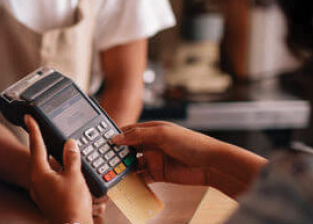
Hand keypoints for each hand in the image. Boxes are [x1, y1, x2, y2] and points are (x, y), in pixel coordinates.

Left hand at [25, 115, 92, 223]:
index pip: (36, 146)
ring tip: (61, 155)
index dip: (33, 130)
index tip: (29, 118)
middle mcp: (37, 183)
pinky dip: (57, 174)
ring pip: (45, 171)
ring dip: (52, 161)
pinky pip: (51, 182)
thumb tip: (70, 144)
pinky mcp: (47, 201)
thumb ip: (71, 157)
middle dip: (44, 146)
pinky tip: (66, 175)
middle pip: (39, 158)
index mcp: (39, 173)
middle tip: (45, 133)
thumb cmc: (72, 206)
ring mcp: (41, 193)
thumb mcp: (74, 176)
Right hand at [111, 121, 266, 196]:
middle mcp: (151, 144)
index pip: (128, 131)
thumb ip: (139, 135)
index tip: (102, 142)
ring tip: (112, 172)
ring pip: (133, 163)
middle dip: (117, 154)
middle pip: (128, 148)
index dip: (116, 136)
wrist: (210, 164)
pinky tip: (125, 182)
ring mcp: (154, 159)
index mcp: (152, 130)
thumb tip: (118, 137)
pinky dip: (133, 180)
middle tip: (104, 160)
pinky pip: (142, 177)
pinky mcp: (158, 174)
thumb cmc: (192, 143)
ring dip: (124, 168)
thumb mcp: (163, 134)